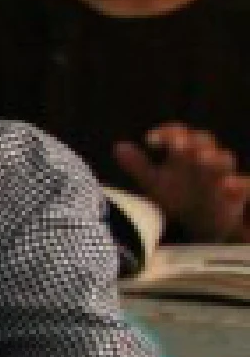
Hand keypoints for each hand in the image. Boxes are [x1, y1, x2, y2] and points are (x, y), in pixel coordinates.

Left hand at [113, 125, 249, 241]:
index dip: (167, 133)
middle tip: (179, 144)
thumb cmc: (178, 196)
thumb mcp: (155, 183)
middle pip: (203, 141)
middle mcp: (205, 159)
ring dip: (215, 158)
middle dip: (192, 142)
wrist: (201, 224)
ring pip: (225, 160)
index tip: (150, 140)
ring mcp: (223, 175)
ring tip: (203, 159)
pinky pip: (244, 186)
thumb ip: (138, 165)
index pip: (178, 134)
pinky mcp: (237, 194)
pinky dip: (238, 185)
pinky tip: (229, 186)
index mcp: (184, 152)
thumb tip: (118, 146)